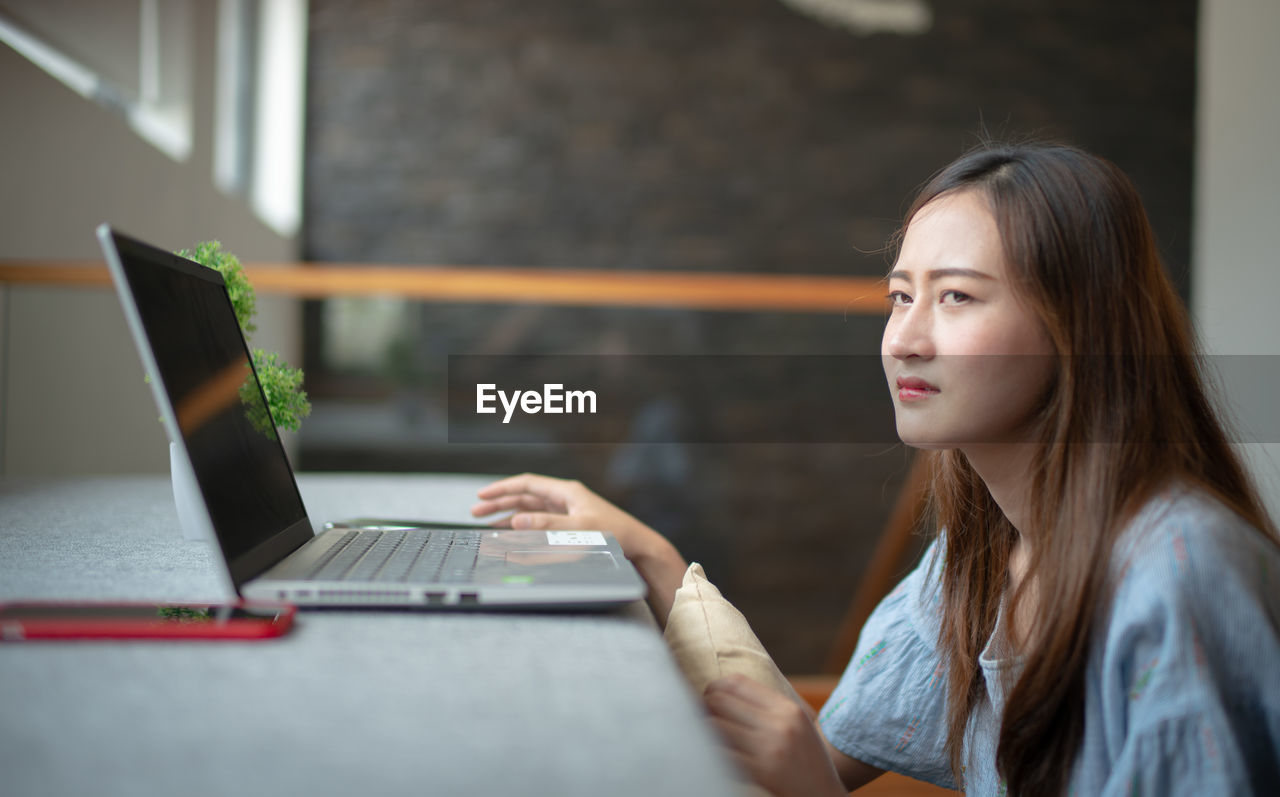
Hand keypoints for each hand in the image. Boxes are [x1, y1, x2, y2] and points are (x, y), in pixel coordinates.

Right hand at [471, 473, 687, 623]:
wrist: (638, 547)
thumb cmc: (614, 535)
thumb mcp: (579, 530)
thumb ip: (546, 526)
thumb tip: (517, 521)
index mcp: (567, 492)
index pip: (527, 484)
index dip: (502, 488)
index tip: (481, 495)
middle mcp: (565, 499)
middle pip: (524, 496)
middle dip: (499, 502)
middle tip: (475, 511)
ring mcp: (566, 512)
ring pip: (529, 510)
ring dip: (507, 515)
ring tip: (485, 523)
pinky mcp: (569, 526)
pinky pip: (538, 523)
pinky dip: (522, 527)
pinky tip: (509, 533)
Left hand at [703, 674, 847, 796]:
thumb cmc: (809, 763)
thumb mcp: (799, 726)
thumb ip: (771, 708)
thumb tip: (729, 691)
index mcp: (788, 709)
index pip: (738, 683)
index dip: (715, 686)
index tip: (707, 696)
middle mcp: (779, 723)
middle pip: (721, 700)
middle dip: (703, 706)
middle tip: (695, 715)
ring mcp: (768, 747)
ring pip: (715, 725)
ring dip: (702, 729)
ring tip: (697, 733)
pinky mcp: (760, 771)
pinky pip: (721, 754)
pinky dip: (709, 752)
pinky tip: (707, 754)